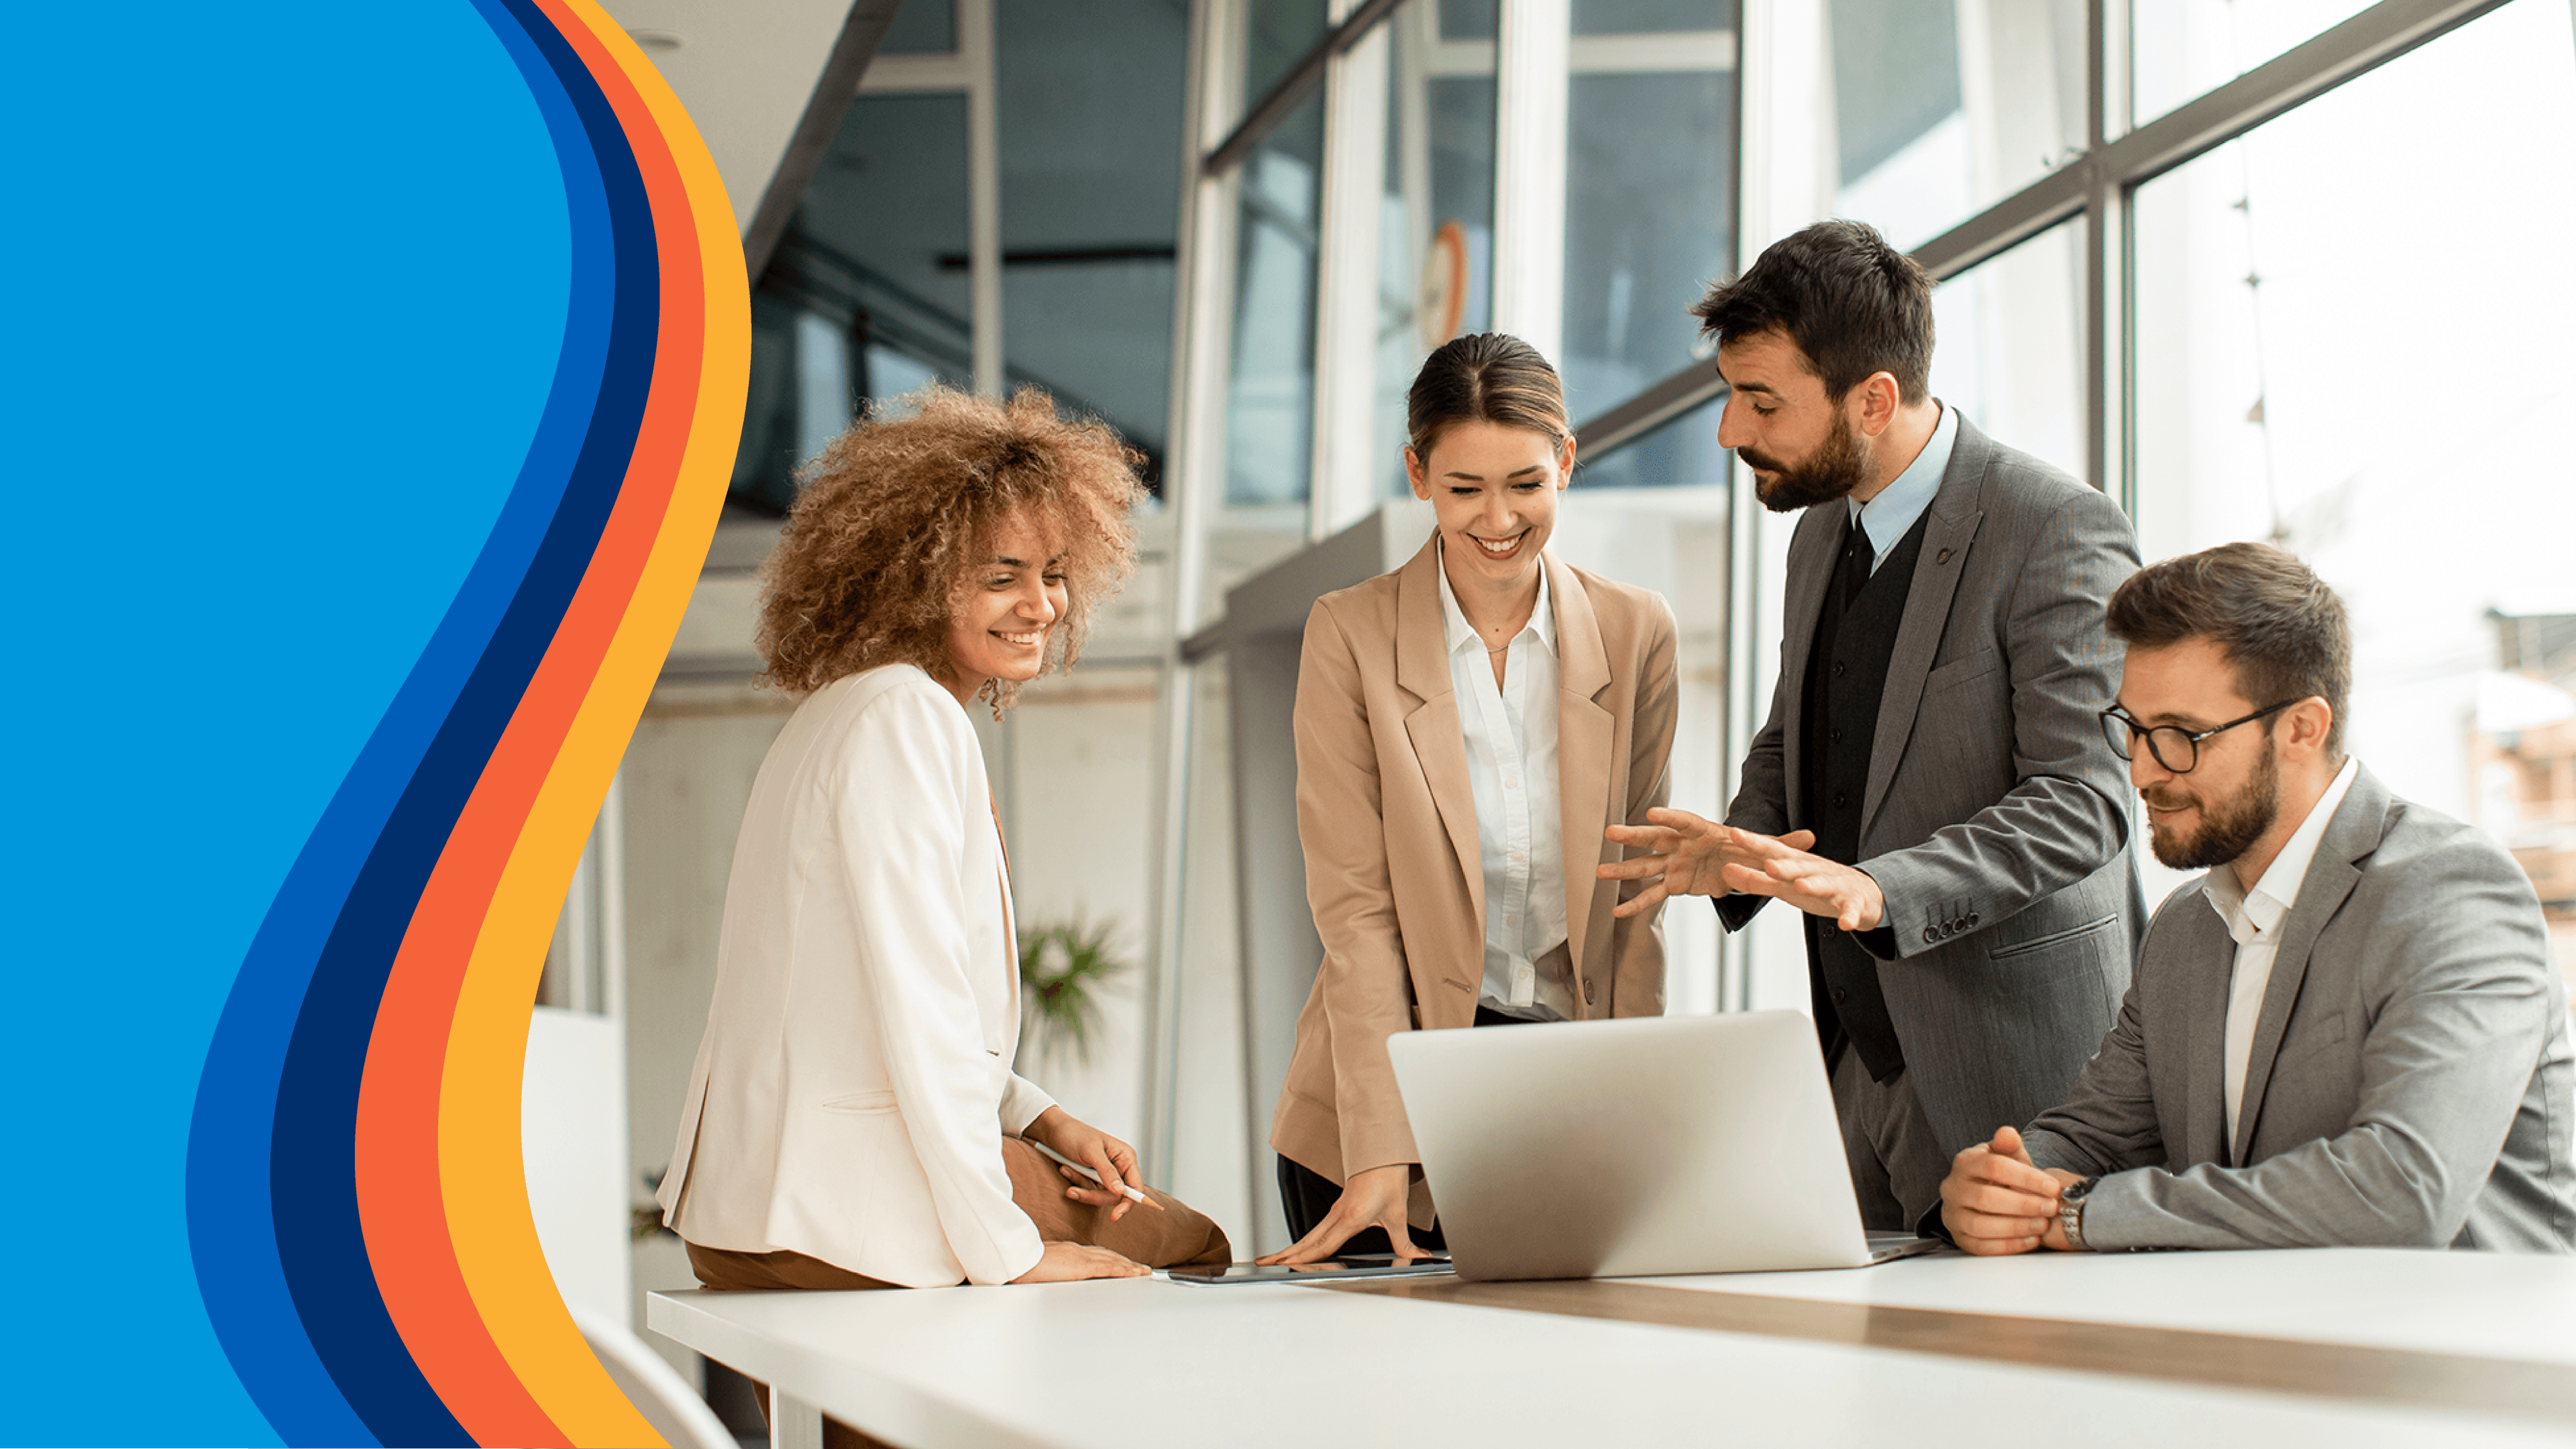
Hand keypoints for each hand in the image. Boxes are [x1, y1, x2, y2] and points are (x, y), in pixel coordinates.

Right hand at [1010, 1240, 1147, 1282]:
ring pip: (1113, 1261)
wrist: (1016, 1262)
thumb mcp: (1039, 1265)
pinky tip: (1135, 1274)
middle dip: (1125, 1262)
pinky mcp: (1082, 1267)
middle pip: (1108, 1256)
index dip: (1110, 1258)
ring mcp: (1081, 1257)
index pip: (1095, 1254)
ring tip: (1143, 1272)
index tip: (1120, 1262)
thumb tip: (1052, 1274)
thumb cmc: (1022, 1265)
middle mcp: (1077, 1251)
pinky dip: (1125, 1270)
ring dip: (1130, 1267)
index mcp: (1067, 1251)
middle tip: (1140, 1268)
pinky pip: (1109, 1268)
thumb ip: (1051, 1267)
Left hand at [1026, 1106, 1141, 1221]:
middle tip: (1073, 1191)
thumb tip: (1121, 1192)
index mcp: (1125, 1157)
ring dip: (1080, 1185)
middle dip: (1093, 1194)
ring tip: (1065, 1170)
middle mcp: (1119, 1167)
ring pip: (1099, 1195)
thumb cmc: (1074, 1134)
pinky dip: (1075, 1182)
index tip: (1114, 1216)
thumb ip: (1107, 1172)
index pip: (1136, 1187)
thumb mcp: (1090, 1152)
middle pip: (1115, 1195)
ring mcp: (1105, 1174)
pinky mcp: (1092, 1178)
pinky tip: (1065, 1169)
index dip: (1128, 1203)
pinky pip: (1087, 1190)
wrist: (1053, 1130)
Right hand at [1254, 1164, 1424, 1265]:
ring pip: (1309, 1236)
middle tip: (1265, 1264)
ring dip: (1291, 1249)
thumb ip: (1404, 1241)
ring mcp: (1335, 1212)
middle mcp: (1338, 1216)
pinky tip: (1300, 1249)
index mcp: (1350, 1218)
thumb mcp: (1398, 1213)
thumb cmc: (1387, 1177)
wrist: (1383, 1153)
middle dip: (1285, 1255)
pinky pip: (1316, 1230)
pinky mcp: (1338, 1209)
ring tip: (1274, 1260)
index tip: (1287, 1266)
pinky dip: (1304, 1242)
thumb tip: (1416, 1257)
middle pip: (1307, 1241)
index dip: (1305, 1258)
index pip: (1323, 1244)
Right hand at [1600, 808, 1818, 918]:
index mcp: (1704, 832)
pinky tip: (1618, 913)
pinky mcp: (1674, 883)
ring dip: (1623, 869)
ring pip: (1646, 866)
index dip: (1671, 817)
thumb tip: (1812, 837)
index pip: (1686, 822)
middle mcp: (1684, 845)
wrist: (1736, 864)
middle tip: (1611, 832)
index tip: (1652, 812)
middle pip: (1656, 839)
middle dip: (1634, 836)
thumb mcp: (1766, 850)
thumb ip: (1784, 845)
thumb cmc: (1746, 850)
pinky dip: (1637, 905)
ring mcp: (1675, 863)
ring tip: (1599, 871)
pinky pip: (1653, 895)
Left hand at [1715, 833, 1884, 931]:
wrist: (1864, 894)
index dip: (1754, 843)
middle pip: (1798, 865)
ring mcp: (1836, 885)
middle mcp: (1816, 870)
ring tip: (1802, 886)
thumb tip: (1725, 871)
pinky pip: (1851, 910)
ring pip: (1825, 884)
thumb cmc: (1815, 886)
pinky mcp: (1854, 903)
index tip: (1733, 833)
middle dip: (1783, 865)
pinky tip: (1845, 925)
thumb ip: (1755, 880)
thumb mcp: (1784, 885)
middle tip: (1768, 864)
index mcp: (1797, 863)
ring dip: (1814, 884)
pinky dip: (1849, 916)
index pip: (1773, 851)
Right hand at [1940, 1126, 2079, 1254]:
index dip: (2026, 1178)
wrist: (1984, 1195)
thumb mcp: (2006, 1156)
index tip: (2052, 1187)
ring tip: (2043, 1224)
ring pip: (1980, 1225)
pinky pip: (1981, 1247)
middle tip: (2051, 1208)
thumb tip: (2008, 1133)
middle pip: (1986, 1198)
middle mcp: (1953, 1188)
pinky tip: (2030, 1240)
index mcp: (1965, 1162)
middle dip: (2024, 1205)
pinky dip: (2008, 1246)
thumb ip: (2009, 1146)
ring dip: (2017, 1227)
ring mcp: (1953, 1215)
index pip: (1994, 1167)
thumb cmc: (1999, 1175)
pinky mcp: (1959, 1238)